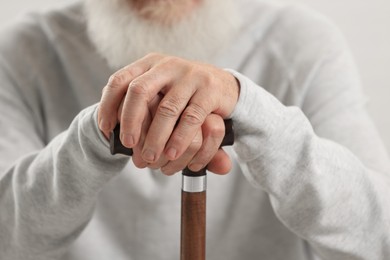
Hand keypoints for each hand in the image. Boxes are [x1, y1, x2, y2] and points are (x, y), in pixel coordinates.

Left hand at [98, 53, 238, 171]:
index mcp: (149, 63)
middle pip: (139, 91)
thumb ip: (137, 101)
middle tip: (128, 145)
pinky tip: (173, 153)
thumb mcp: (159, 88)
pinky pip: (191, 117)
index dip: (108, 106)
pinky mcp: (209, 89)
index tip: (106, 129)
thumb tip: (107, 128)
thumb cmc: (183, 92)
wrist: (222, 84)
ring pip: (166, 109)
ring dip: (156, 137)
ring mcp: (190, 75)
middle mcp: (167, 65)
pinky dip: (180, 138)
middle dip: (130, 121)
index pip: (119, 80)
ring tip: (151, 158)